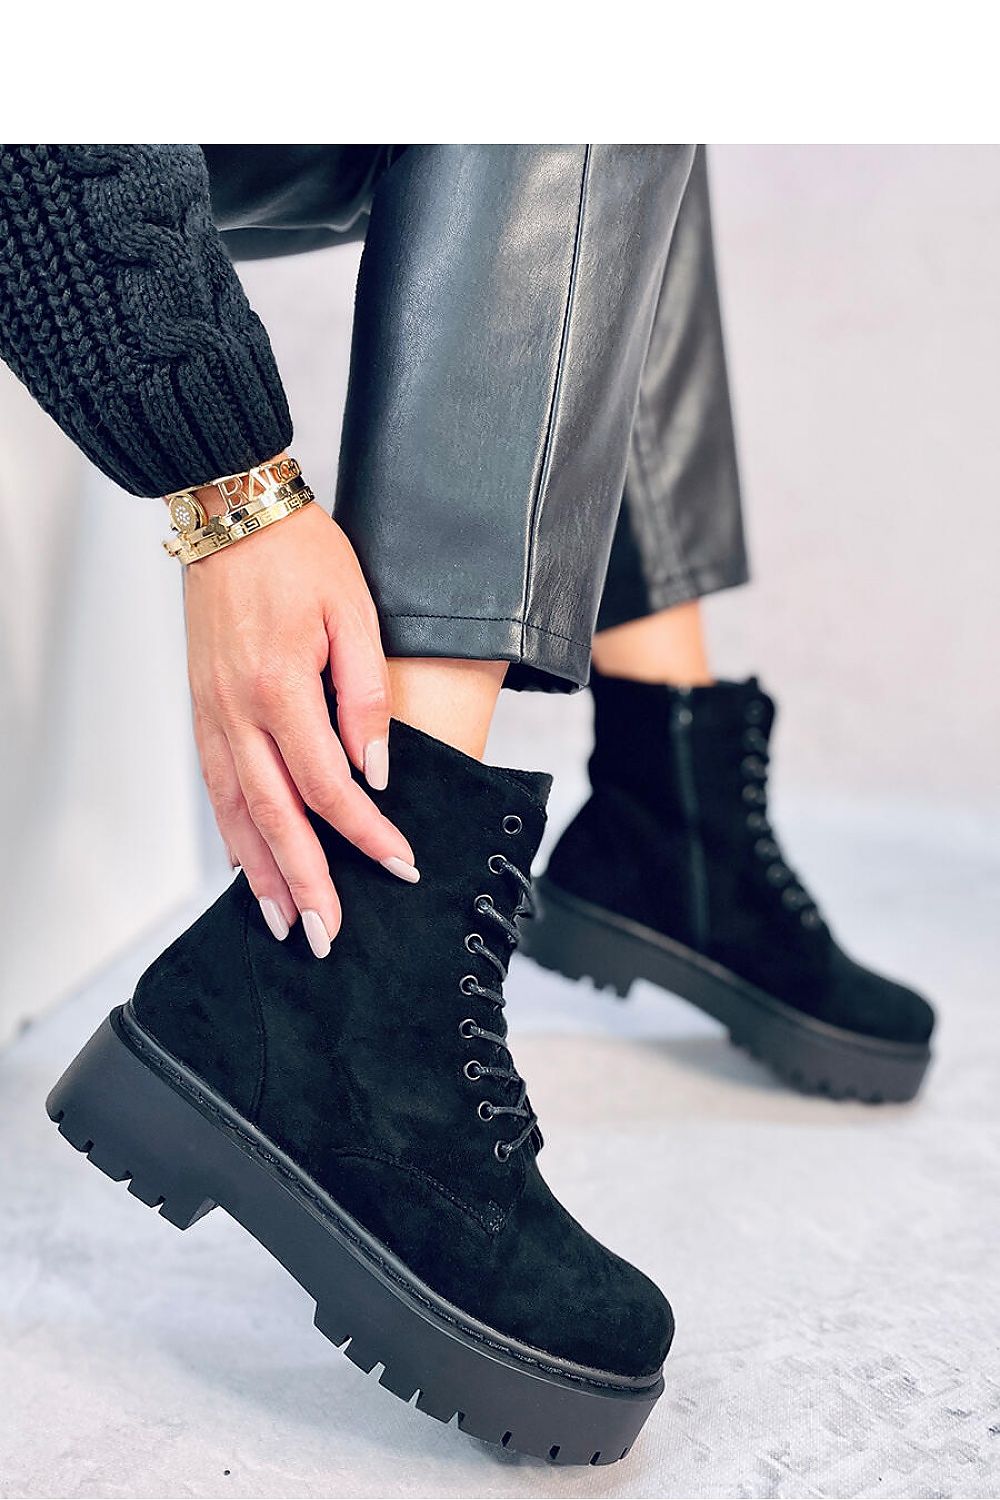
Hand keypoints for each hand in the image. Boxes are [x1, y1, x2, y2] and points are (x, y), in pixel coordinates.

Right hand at [184, 502, 417, 956]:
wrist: (231, 512)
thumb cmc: (299, 554)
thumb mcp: (355, 611)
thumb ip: (366, 694)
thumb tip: (377, 769)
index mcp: (281, 687)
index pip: (329, 785)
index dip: (366, 833)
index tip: (400, 865)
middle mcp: (238, 710)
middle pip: (276, 816)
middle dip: (307, 882)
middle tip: (328, 936)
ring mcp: (213, 713)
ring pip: (237, 812)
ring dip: (263, 873)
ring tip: (287, 922)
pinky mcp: (203, 709)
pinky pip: (216, 786)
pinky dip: (232, 833)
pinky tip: (249, 864)